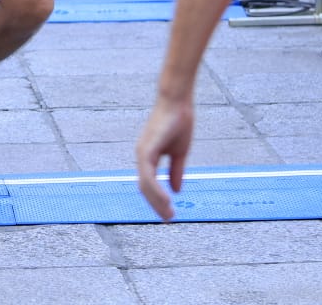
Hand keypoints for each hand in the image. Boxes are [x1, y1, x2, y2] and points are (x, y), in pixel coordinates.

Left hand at [135, 94, 194, 221]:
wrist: (178, 102)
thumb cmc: (178, 122)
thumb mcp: (179, 152)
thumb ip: (176, 170)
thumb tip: (176, 190)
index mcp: (148, 157)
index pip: (149, 184)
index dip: (157, 200)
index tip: (168, 213)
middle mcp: (142, 156)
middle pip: (144, 188)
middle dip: (156, 205)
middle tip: (168, 218)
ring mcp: (142, 153)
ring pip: (145, 185)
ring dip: (156, 202)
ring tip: (168, 214)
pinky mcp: (146, 149)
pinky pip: (148, 175)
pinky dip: (156, 190)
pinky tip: (166, 200)